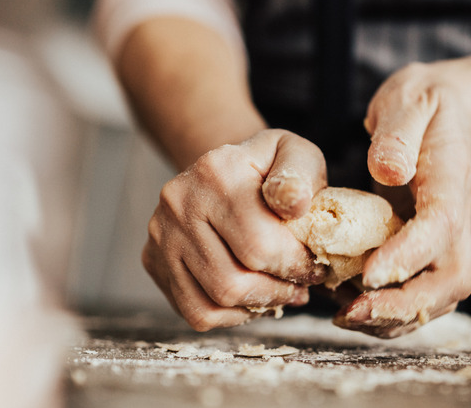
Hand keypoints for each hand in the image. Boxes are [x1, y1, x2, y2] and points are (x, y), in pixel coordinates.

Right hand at [143, 129, 327, 329]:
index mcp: (216, 172)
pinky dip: (232, 314)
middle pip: (233, 280)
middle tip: (301, 285)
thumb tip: (295, 203)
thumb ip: (300, 175)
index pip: (259, 244)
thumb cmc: (268, 169)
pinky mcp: (154, 261)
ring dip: (258, 305)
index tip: (316, 267)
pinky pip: (196, 311)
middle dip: (279, 290)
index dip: (297, 266)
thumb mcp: (295, 154)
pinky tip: (253, 297)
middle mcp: (179, 202)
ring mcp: (161, 234)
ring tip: (281, 291)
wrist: (224, 171)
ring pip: (215, 301)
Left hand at [334, 46, 470, 337]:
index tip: (367, 274)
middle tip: (351, 312)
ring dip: (394, 317)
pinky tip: (350, 305)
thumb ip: (398, 132)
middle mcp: (458, 217)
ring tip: (344, 315)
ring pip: (439, 296)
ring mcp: (449, 239)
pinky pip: (421, 294)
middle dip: (404, 305)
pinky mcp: (432, 251)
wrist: (447, 112)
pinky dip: (389, 312)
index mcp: (451, 178)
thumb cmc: (423, 103)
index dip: (408, 255)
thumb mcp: (408, 100)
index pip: (440, 226)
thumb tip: (388, 171)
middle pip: (451, 279)